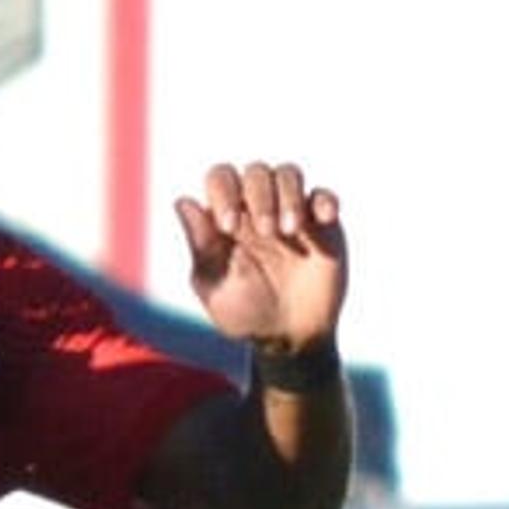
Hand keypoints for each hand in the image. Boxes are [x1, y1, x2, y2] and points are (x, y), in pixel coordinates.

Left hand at [173, 160, 347, 350]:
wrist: (288, 337)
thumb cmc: (244, 313)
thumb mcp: (216, 286)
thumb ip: (201, 245)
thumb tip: (184, 203)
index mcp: (227, 219)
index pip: (221, 179)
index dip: (223, 191)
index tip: (228, 227)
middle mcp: (257, 209)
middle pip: (256, 172)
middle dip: (260, 196)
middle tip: (266, 233)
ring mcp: (291, 213)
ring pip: (289, 174)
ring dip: (288, 195)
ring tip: (289, 232)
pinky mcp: (322, 225)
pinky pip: (323, 196)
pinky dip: (324, 201)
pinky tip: (324, 219)